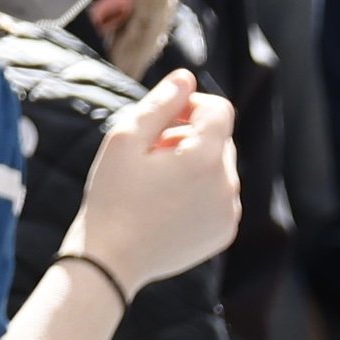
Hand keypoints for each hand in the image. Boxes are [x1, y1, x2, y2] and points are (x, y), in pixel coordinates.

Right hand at [66, 72, 239, 290]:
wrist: (110, 261)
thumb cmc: (110, 198)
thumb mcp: (122, 141)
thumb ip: (159, 104)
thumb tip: (186, 78)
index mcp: (205, 157)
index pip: (219, 110)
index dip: (190, 106)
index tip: (160, 122)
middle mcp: (227, 183)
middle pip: (220, 140)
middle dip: (188, 139)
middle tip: (148, 159)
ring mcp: (229, 210)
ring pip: (220, 170)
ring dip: (192, 167)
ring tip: (154, 186)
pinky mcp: (225, 231)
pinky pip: (219, 198)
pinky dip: (198, 195)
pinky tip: (164, 208)